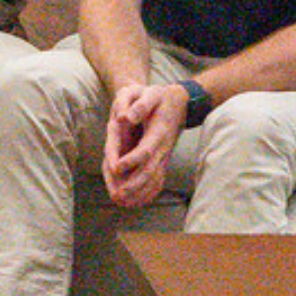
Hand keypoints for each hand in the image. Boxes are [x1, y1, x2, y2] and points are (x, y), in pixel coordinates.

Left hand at [100, 80, 185, 208]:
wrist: (179, 103)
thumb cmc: (159, 97)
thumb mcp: (149, 93)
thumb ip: (139, 105)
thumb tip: (124, 117)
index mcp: (158, 132)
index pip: (145, 150)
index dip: (131, 160)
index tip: (116, 168)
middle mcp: (163, 147)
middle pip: (149, 170)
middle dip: (133, 184)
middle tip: (117, 195)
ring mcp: (164, 155)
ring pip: (154, 178)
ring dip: (139, 192)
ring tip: (123, 203)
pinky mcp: (163, 159)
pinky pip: (158, 179)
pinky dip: (149, 191)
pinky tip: (139, 202)